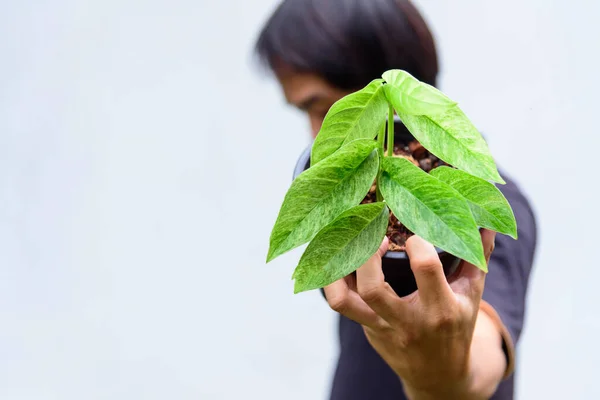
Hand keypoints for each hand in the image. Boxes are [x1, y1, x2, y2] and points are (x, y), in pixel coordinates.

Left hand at [323, 230, 498, 398]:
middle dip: (368, 255)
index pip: (425, 268)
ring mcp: (382, 326)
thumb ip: (478, 257)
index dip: (417, 242)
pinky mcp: (367, 328)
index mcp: (441, 309)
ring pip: (344, 300)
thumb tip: (488, 222)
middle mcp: (407, 320)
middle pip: (373, 288)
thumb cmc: (457, 328)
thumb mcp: (473, 296)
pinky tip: (342, 261)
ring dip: (339, 270)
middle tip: (376, 235)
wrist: (441, 376)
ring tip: (350, 245)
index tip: (415, 231)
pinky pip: (341, 303)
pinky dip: (335, 280)